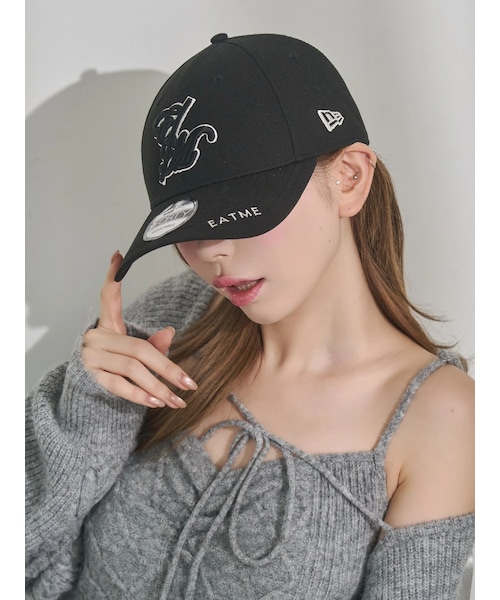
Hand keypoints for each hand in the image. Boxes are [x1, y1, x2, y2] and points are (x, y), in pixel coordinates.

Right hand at [82, 251, 196, 408]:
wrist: (85, 387)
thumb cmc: (117, 362)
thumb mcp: (135, 350)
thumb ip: (154, 344)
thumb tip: (171, 332)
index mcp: (108, 324)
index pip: (108, 296)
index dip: (112, 276)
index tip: (119, 255)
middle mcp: (97, 337)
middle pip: (139, 349)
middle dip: (167, 368)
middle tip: (189, 384)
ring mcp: (93, 357)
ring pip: (132, 369)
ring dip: (158, 387)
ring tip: (178, 400)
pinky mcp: (92, 376)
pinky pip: (118, 386)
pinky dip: (139, 394)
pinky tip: (157, 402)